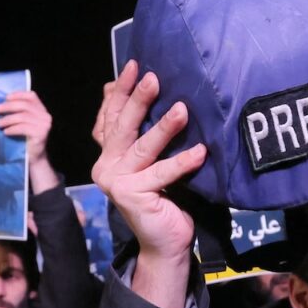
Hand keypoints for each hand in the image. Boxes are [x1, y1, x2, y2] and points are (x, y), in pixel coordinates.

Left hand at [0, 90, 58, 190]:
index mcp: (42, 110)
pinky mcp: (41, 135)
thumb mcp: (23, 122)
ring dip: (8, 119)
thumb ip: (18, 112)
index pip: (32, 96)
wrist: (34, 158)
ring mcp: (44, 125)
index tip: (6, 97)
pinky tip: (6, 132)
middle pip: (25, 105)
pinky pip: (23, 128)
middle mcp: (45, 116)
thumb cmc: (25, 139)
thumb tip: (1, 104)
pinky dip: (12, 129)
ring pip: (22, 117)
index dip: (18, 94)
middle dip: (9, 106)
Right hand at [92, 61, 208, 307]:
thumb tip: (140, 91)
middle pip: (124, 127)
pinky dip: (183, 162)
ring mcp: (116, 182)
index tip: (136, 65)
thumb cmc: (164, 197)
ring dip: (164, 127)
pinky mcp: (132, 196)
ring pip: (143, 147)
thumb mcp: (151, 160)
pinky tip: (201, 151)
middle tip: (155, 77)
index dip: (122, 90)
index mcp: (107, 154)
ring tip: (183, 109)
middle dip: (139, 100)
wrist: (166, 242)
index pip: (112, 116)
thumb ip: (142, 133)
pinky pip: (163, 173)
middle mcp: (106, 166)